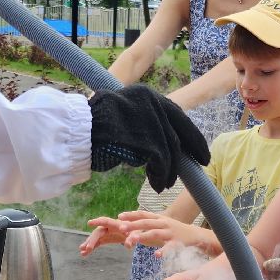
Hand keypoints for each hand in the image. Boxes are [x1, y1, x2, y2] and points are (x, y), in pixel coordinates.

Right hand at [80, 216, 135, 256]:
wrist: (137, 232)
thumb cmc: (138, 231)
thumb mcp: (137, 235)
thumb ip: (133, 239)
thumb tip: (129, 245)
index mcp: (116, 224)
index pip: (106, 221)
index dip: (98, 221)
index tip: (89, 223)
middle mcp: (109, 227)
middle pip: (98, 232)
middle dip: (92, 240)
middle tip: (87, 248)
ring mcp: (106, 233)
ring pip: (95, 238)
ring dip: (88, 245)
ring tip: (82, 253)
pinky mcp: (106, 239)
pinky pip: (97, 243)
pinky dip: (91, 248)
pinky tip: (84, 254)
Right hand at [88, 84, 208, 190]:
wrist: (78, 131)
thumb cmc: (95, 126)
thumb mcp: (124, 113)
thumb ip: (143, 119)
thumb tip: (165, 137)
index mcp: (148, 94)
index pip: (177, 115)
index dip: (190, 134)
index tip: (199, 147)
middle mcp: (153, 103)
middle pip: (179, 133)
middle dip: (191, 152)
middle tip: (201, 164)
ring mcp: (151, 121)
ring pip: (171, 151)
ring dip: (170, 171)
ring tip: (165, 183)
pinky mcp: (147, 140)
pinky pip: (161, 162)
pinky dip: (160, 176)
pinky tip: (158, 184)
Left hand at [121, 213, 218, 257]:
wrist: (195, 235)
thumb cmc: (175, 230)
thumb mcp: (162, 224)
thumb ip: (148, 224)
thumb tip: (131, 225)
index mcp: (159, 218)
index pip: (143, 214)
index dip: (131, 215)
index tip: (119, 216)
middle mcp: (164, 223)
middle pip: (146, 223)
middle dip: (133, 225)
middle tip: (121, 228)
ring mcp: (171, 232)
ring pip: (155, 233)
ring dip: (143, 236)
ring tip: (133, 240)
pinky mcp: (178, 242)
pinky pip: (169, 247)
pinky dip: (163, 251)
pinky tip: (156, 255)